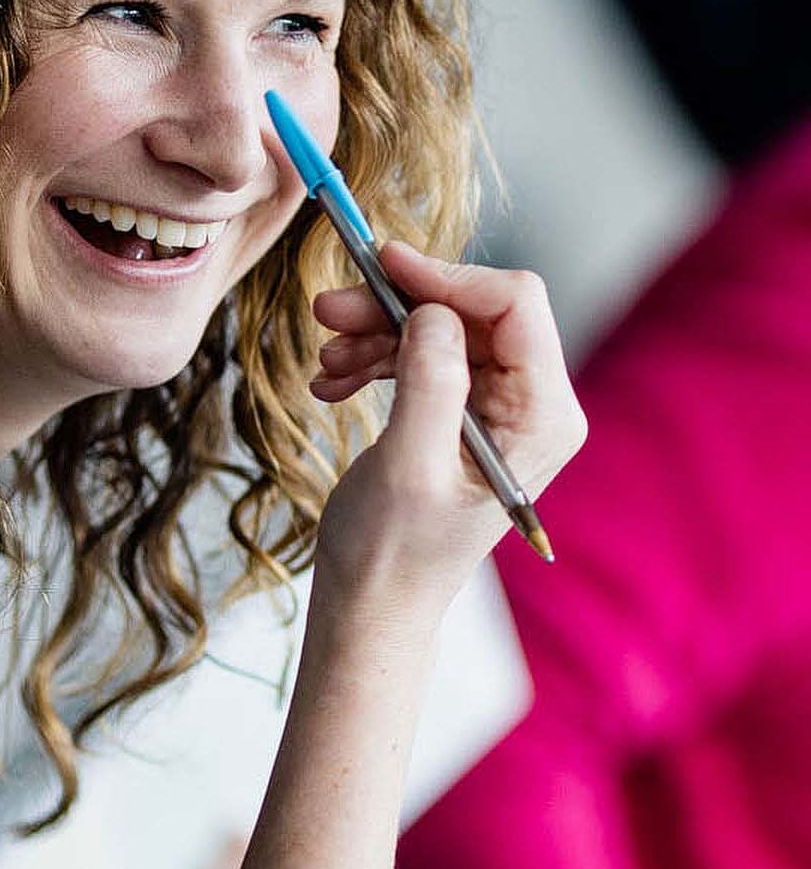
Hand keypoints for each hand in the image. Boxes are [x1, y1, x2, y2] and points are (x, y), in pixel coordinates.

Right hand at [310, 244, 584, 614]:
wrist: (374, 602)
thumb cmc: (394, 553)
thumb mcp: (409, 466)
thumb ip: (429, 381)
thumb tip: (431, 310)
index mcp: (544, 417)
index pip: (516, 304)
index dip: (449, 277)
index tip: (382, 266)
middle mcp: (534, 405)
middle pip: (473, 311)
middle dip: (399, 305)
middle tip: (328, 309)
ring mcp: (500, 408)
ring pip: (440, 328)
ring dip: (377, 334)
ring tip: (324, 360)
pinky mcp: (463, 413)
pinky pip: (423, 356)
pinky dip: (375, 359)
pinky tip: (332, 383)